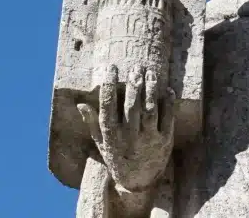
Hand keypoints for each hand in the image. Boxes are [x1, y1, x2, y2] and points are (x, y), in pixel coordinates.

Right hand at [77, 64, 174, 191]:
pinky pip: (167, 118)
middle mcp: (129, 136)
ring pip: (150, 110)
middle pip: (131, 106)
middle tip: (135, 67)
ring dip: (150, 89)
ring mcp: (148, 139)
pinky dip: (168, 102)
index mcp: (111, 134)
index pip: (108, 105)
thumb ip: (92, 123)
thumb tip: (81, 104)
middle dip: (133, 84)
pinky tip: (167, 88)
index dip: (109, 84)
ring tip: (150, 72)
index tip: (111, 68)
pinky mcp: (164, 141)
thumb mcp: (101, 143)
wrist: (137, 182)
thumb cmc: (117, 157)